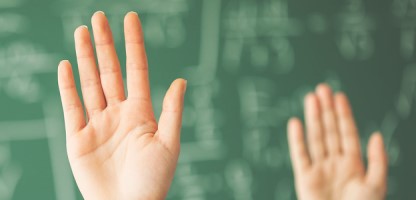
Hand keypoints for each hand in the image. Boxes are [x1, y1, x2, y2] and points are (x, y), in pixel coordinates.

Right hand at [58, 11, 185, 199]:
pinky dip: (67, 86)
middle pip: (110, 71)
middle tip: (98, 18)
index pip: (137, 69)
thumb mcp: (168, 143)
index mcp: (141, 112)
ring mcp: (97, 123)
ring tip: (81, 31)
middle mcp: (118, 113)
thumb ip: (172, 111)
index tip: (130, 19)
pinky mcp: (77, 137)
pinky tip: (66, 65)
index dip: (133, 44)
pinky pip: (71, 106)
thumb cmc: (153, 180)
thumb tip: (181, 80)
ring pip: (90, 83)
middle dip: (104, 44)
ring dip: (84, 57)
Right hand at [287, 84, 386, 199]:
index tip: (339, 96)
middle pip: (329, 131)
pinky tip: (295, 123)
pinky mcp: (304, 177)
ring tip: (311, 98)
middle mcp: (335, 163)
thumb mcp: (376, 185)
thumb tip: (375, 134)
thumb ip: (377, 159)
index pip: (347, 133)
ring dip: (313, 118)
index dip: (343, 114)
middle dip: (326, 110)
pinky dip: (296, 139)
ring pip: (315, 138)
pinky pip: (299, 154)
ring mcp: (319, 169)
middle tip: (322, 88)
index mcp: (353, 164)